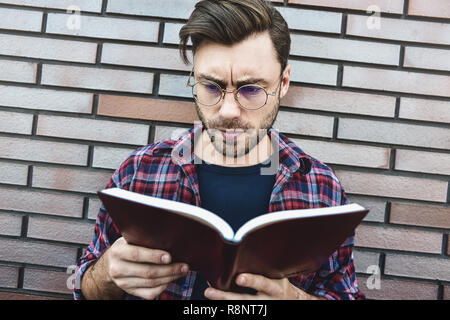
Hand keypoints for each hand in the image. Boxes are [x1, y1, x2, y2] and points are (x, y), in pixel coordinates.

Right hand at [104, 237, 188, 299]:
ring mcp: (123, 283)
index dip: (154, 256)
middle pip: (147, 272)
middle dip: (169, 270)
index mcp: (118, 252)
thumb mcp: (128, 239)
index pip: (137, 255)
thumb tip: (168, 237)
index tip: (170, 257)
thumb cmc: (126, 247)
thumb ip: (142, 239)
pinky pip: (150, 293)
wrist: (109, 265)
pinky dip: (163, 287)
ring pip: (151, 283)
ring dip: (170, 278)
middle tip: (184, 266)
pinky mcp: (129, 291)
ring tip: (182, 271)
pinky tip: (171, 280)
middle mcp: (118, 269)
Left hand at [204, 273, 323, 299]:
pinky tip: (214, 303)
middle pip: (245, 301)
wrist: (293, 302)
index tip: (239, 279)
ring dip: (222, 302)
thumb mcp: (278, 274)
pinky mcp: (256, 311)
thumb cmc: (280, 283)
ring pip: (240, 307)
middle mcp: (267, 300)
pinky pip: (241, 309)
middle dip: (226, 297)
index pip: (262, 283)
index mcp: (275, 287)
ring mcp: (260, 308)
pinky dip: (228, 306)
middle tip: (209, 292)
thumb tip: (247, 245)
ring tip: (208, 294)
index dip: (251, 281)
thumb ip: (265, 266)